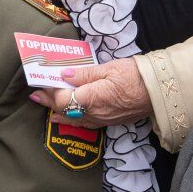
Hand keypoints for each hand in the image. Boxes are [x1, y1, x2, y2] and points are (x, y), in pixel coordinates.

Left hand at [30, 57, 152, 128]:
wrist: (158, 91)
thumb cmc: (135, 75)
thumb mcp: (109, 68)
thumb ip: (84, 73)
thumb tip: (63, 74)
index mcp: (93, 98)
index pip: (62, 98)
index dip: (50, 91)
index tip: (41, 81)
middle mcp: (94, 113)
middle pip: (64, 109)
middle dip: (47, 100)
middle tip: (34, 94)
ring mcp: (101, 120)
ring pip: (72, 118)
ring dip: (55, 110)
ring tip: (42, 103)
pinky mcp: (107, 122)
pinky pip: (83, 123)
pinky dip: (69, 119)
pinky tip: (61, 117)